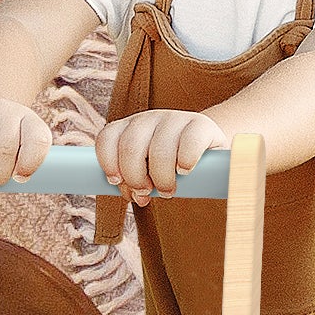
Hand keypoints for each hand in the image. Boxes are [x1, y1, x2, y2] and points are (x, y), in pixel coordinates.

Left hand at [97, 108, 227, 204]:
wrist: (207, 150)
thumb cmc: (169, 166)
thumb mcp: (146, 173)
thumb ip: (133, 184)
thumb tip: (135, 195)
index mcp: (129, 128)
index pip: (107, 138)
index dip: (108, 162)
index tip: (116, 181)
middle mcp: (148, 119)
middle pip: (130, 148)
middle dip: (135, 178)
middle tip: (147, 193)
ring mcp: (175, 118)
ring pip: (159, 150)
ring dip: (161, 178)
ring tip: (168, 190)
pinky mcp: (201, 125)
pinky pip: (189, 144)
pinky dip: (185, 162)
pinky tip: (185, 171)